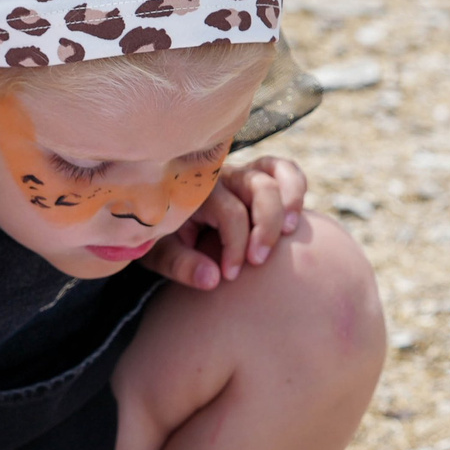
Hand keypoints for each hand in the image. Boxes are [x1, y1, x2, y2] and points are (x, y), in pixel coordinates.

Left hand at [144, 155, 306, 290]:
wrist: (155, 222)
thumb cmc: (158, 238)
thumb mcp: (158, 254)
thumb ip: (181, 265)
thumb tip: (213, 280)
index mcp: (194, 192)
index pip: (230, 213)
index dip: (236, 247)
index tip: (229, 276)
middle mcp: (220, 177)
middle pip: (259, 188)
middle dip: (266, 226)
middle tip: (259, 261)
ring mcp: (238, 172)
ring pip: (275, 172)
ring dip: (289, 201)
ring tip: (289, 232)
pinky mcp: (254, 175)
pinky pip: (282, 169)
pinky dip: (294, 186)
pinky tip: (294, 218)